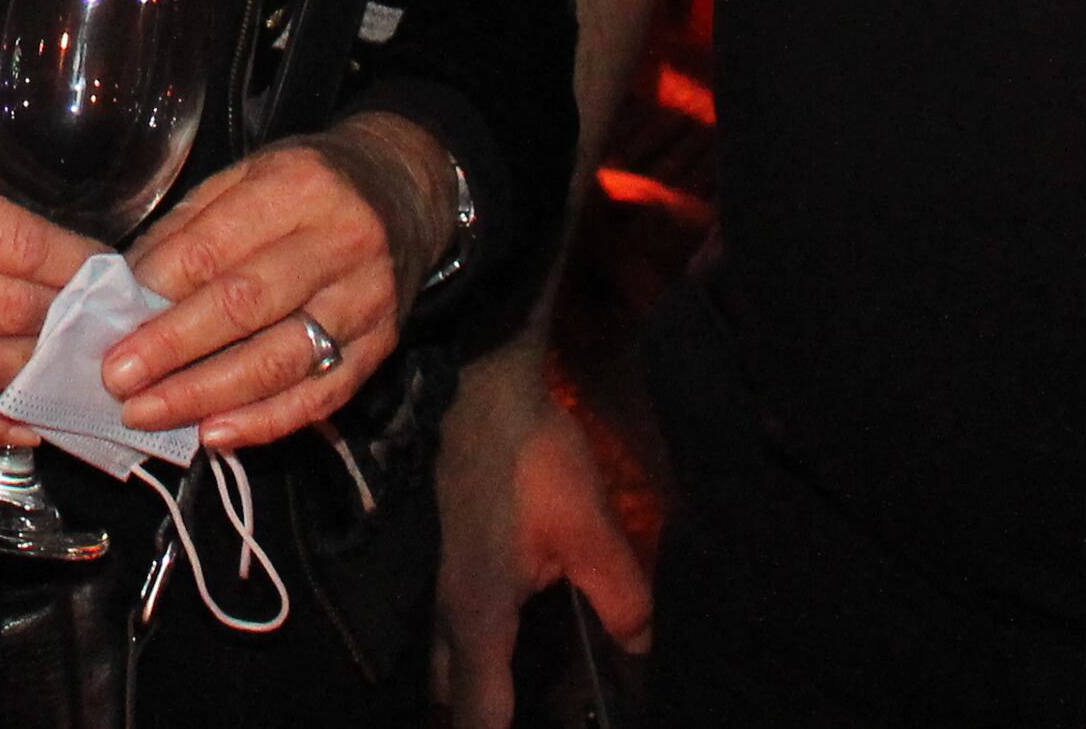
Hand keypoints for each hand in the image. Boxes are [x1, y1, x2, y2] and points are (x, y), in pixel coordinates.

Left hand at [107, 117, 439, 449]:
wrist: (405, 193)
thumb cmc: (309, 185)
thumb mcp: (248, 175)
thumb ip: (190, 227)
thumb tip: (129, 287)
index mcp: (296, 187)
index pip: (214, 247)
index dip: (157, 291)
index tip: (109, 323)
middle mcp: (339, 244)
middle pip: (245, 306)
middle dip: (172, 348)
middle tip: (117, 379)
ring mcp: (365, 302)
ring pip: (280, 360)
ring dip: (207, 394)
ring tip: (149, 414)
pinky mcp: (380, 348)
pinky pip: (319, 396)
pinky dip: (265, 422)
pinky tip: (215, 434)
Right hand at [429, 344, 651, 728]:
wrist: (483, 390)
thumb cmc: (533, 464)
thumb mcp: (592, 532)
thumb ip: (621, 597)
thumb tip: (640, 645)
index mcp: (479, 620)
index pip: (479, 717)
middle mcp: (452, 615)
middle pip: (454, 699)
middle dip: (483, 722)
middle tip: (537, 717)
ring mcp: (445, 588)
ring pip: (452, 665)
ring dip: (482, 693)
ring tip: (533, 702)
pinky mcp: (453, 563)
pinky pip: (460, 635)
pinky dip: (485, 659)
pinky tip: (524, 649)